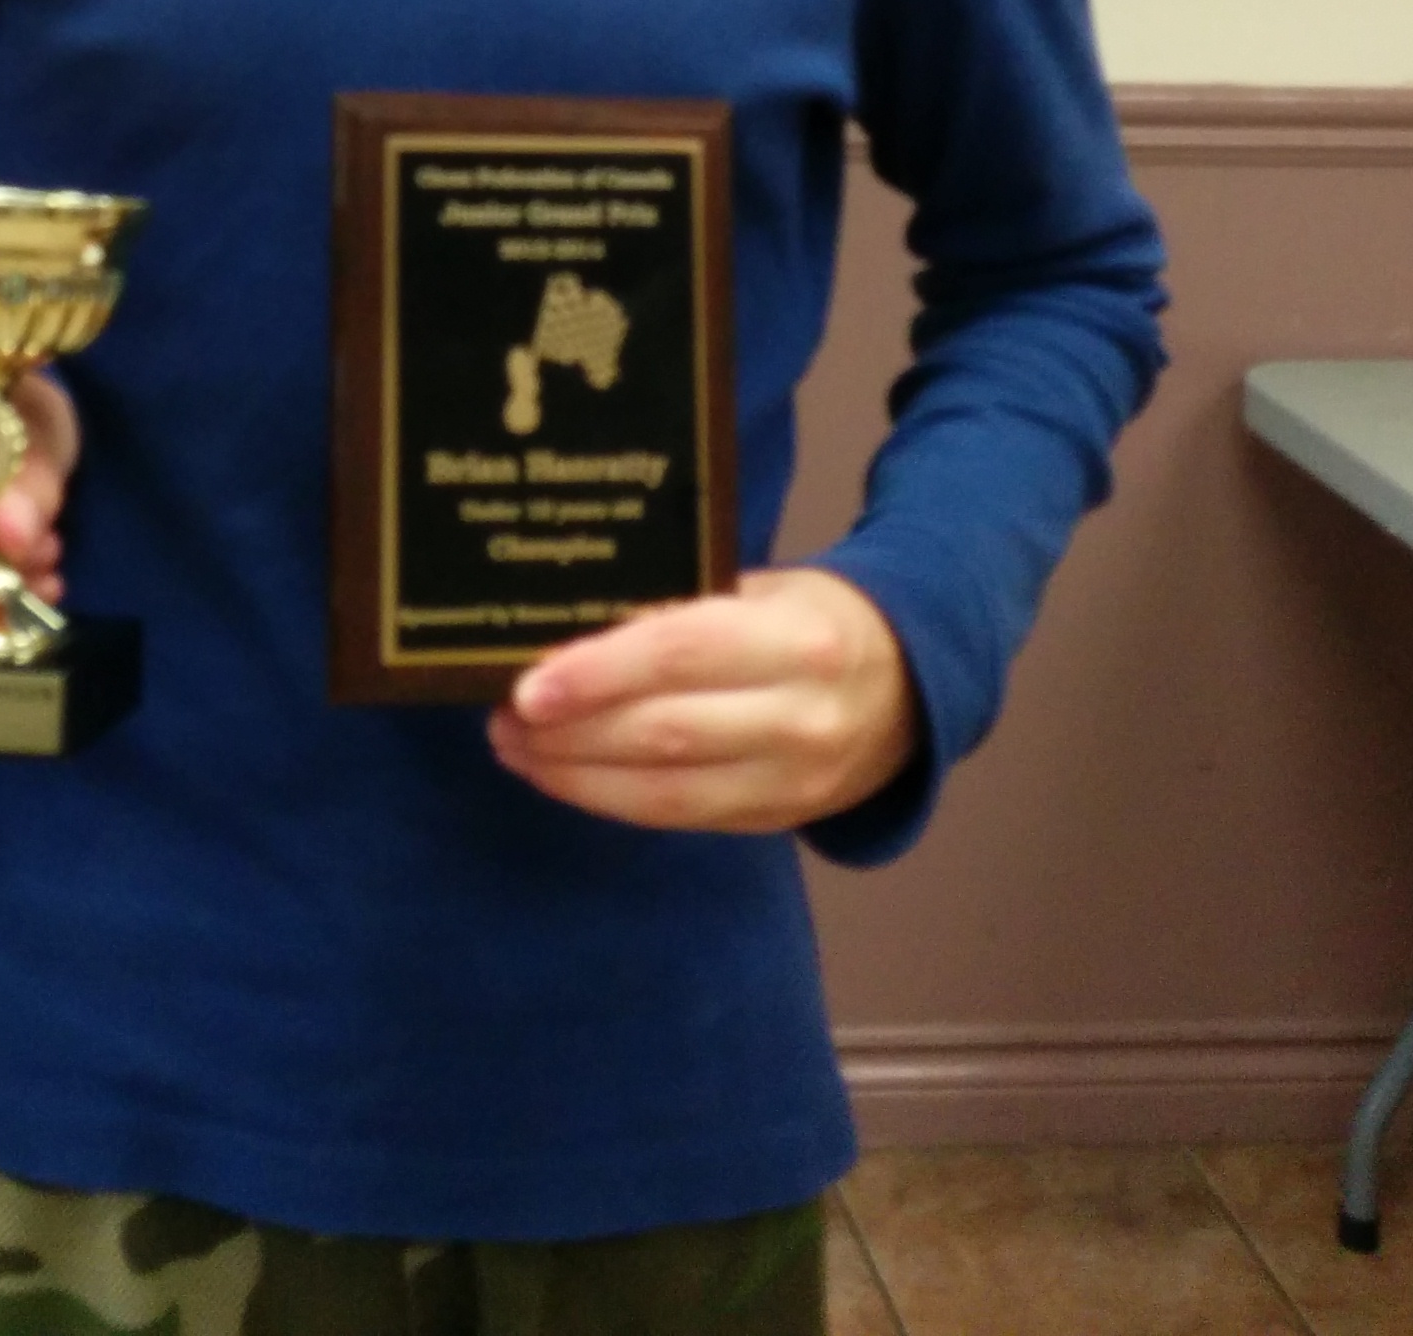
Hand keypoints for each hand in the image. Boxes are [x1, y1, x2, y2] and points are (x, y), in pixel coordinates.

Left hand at [485, 567, 918, 835]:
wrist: (911, 687)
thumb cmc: (813, 618)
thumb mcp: (763, 591)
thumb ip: (682, 610)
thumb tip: (571, 628)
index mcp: (796, 638)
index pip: (680, 654)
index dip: (598, 674)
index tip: (527, 685)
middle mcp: (798, 717)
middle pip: (663, 734)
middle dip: (570, 733)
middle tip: (501, 717)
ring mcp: (792, 781)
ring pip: (666, 792)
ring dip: (578, 776)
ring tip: (517, 751)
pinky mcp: (778, 821)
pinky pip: (682, 818)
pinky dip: (615, 800)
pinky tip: (567, 778)